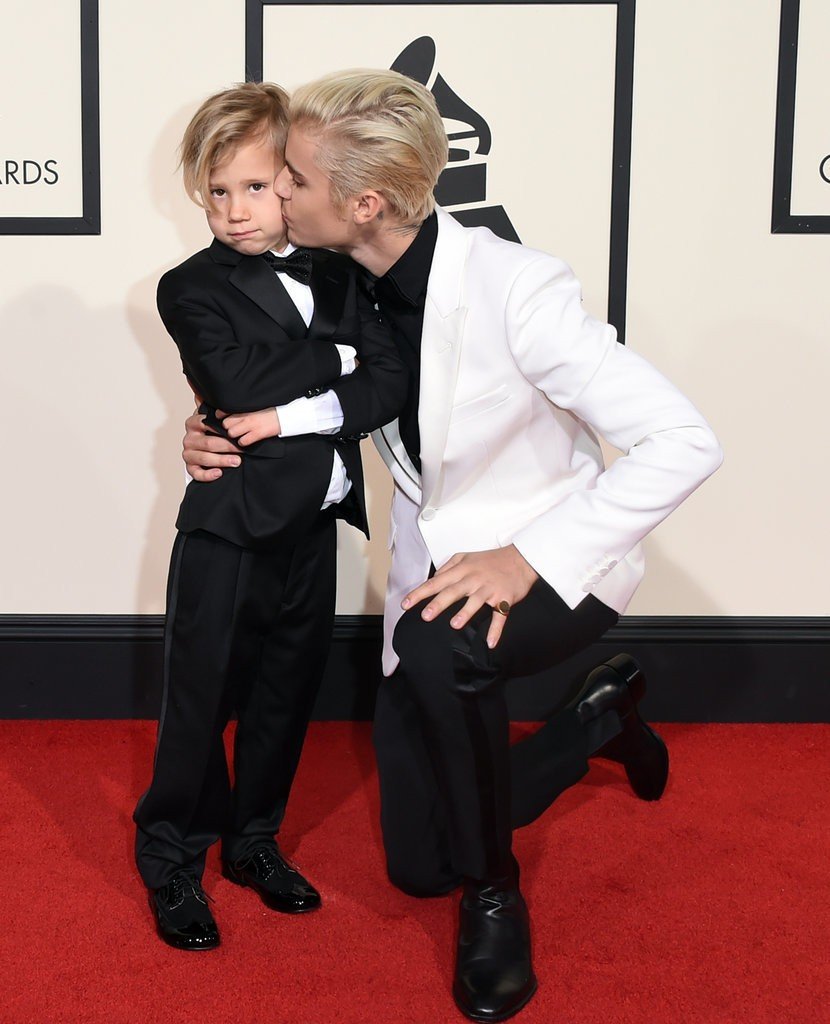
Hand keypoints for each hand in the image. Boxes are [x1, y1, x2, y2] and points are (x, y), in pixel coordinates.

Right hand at [182, 409, 240, 481]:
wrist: (211, 448)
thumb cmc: (215, 430)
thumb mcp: (214, 415)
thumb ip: (211, 402)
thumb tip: (197, 380)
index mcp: (193, 423)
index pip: (204, 423)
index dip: (221, 429)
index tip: (235, 432)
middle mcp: (188, 438)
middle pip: (208, 443)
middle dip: (228, 446)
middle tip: (243, 449)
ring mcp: (188, 453)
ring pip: (204, 458)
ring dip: (221, 460)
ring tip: (237, 462)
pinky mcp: (190, 467)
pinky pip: (196, 473)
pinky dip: (208, 475)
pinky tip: (220, 473)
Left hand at [223, 408, 280, 445]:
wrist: (285, 415)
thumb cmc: (270, 409)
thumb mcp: (255, 405)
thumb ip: (243, 407)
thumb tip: (231, 411)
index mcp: (244, 407)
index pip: (223, 412)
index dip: (221, 416)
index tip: (222, 419)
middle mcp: (245, 416)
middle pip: (226, 424)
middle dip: (228, 427)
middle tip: (233, 428)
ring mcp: (251, 425)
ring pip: (231, 433)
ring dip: (234, 435)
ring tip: (240, 435)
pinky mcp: (257, 434)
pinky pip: (242, 441)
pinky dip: (243, 442)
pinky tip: (247, 440)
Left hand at [401, 545, 538, 648]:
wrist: (521, 559)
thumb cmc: (491, 560)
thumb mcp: (466, 556)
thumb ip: (449, 566)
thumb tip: (434, 577)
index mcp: (462, 569)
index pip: (437, 581)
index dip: (420, 593)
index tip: (406, 604)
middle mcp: (474, 578)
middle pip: (453, 591)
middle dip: (438, 603)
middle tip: (425, 616)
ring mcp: (490, 589)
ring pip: (476, 601)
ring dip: (466, 613)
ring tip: (454, 624)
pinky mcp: (505, 598)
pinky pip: (500, 615)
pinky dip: (496, 629)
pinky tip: (490, 642)